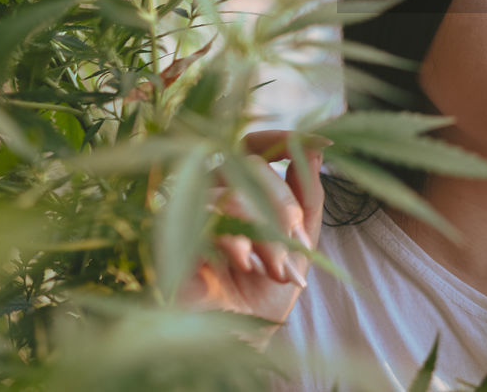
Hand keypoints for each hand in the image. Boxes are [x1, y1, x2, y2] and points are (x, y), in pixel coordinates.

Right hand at [178, 130, 324, 327]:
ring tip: (277, 270)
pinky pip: (203, 216)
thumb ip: (308, 197)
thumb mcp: (298, 245)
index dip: (283, 139)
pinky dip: (233, 238)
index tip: (320, 141)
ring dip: (266, 231)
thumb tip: (316, 145)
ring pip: (232, 191)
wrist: (233, 346)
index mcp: (238, 191)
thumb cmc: (261, 297)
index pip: (254, 145)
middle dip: (283, 206)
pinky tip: (244, 263)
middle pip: (248, 166)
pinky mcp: (167, 237)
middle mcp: (208, 196)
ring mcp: (185, 214)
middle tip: (296, 246)